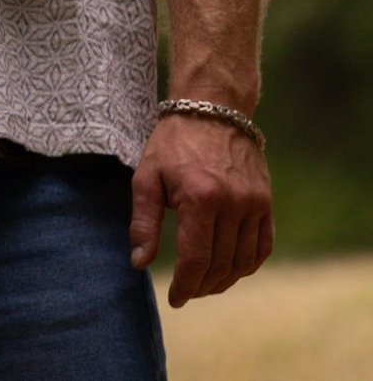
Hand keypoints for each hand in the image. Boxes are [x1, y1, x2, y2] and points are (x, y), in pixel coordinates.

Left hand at [129, 114, 273, 305]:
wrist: (213, 106)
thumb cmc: (174, 141)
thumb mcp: (147, 175)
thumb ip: (143, 221)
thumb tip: (139, 262)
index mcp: (200, 197)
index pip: (196, 260)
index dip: (185, 286)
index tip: (175, 298)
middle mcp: (232, 203)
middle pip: (220, 265)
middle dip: (201, 286)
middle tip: (188, 290)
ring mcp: (254, 202)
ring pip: (243, 261)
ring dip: (224, 280)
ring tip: (205, 283)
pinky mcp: (266, 201)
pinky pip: (263, 246)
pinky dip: (248, 264)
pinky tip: (232, 268)